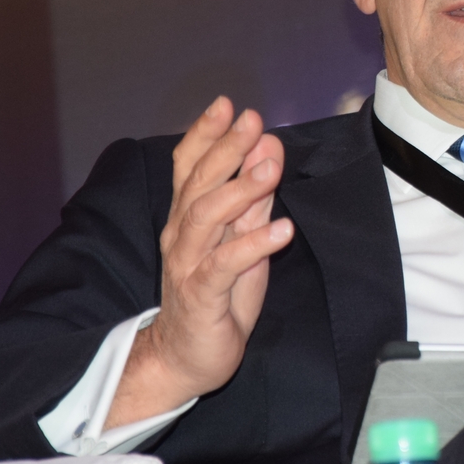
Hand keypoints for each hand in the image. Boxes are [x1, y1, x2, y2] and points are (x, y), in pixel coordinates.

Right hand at [106, 97, 293, 428]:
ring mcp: (188, 264)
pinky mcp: (202, 295)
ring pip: (206, 217)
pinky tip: (282, 229)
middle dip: (226, 149)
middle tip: (253, 121)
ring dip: (240, 190)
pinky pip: (224, 265)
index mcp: (187, 218)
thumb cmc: (217, 295)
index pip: (188, 167)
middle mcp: (181, 235)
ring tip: (271, 169)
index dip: (205, 134)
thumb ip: (254, 197)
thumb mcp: (243, 240)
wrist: (186, 358)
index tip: (227, 105)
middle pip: (198, 183)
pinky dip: (253, 244)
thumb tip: (268, 148)